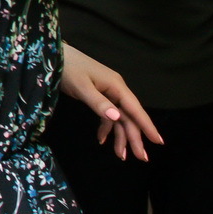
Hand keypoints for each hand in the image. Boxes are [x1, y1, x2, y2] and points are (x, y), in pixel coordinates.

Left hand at [59, 44, 162, 161]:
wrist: (54, 55)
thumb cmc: (68, 68)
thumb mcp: (82, 87)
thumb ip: (99, 103)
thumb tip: (117, 118)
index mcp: (116, 86)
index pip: (135, 109)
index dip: (147, 126)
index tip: (158, 142)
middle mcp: (115, 89)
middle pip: (129, 116)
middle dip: (135, 137)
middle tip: (141, 158)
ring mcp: (107, 92)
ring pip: (119, 118)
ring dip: (120, 136)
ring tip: (121, 156)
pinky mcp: (98, 95)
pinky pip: (107, 114)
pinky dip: (106, 127)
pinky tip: (102, 140)